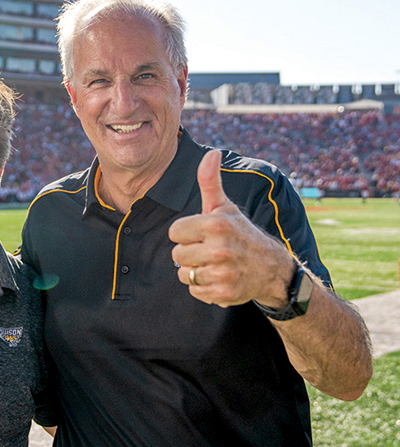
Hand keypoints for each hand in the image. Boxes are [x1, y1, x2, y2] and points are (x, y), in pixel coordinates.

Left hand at [169, 150, 293, 307]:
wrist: (272, 269)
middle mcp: (220, 249)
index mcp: (216, 224)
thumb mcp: (225, 207)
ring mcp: (222, 273)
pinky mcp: (223, 293)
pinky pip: (194, 291)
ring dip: (196, 271)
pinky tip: (219, 278)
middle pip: (177, 255)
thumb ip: (210, 181)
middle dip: (189, 253)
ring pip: (184, 274)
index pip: (174, 232)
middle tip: (209, 250)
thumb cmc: (241, 233)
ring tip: (214, 264)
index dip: (185, 234)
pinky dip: (203, 287)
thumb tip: (211, 153)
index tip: (201, 234)